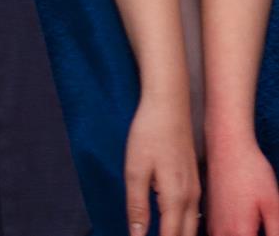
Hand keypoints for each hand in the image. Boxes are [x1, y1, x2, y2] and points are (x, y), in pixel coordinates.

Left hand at [127, 91, 198, 235]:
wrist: (169, 108)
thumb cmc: (149, 135)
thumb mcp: (135, 170)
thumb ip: (137, 205)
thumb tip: (137, 234)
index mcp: (175, 197)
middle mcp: (191, 198)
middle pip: (186, 235)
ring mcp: (195, 189)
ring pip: (192, 225)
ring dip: (179, 235)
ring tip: (162, 234)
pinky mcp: (193, 181)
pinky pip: (194, 213)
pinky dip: (184, 225)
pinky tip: (173, 225)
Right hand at [206, 126, 278, 235]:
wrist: (226, 147)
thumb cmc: (250, 171)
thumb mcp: (274, 205)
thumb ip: (276, 232)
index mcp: (239, 233)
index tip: (269, 232)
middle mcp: (220, 233)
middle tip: (263, 228)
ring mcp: (213, 227)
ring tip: (254, 227)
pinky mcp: (210, 220)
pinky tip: (242, 229)